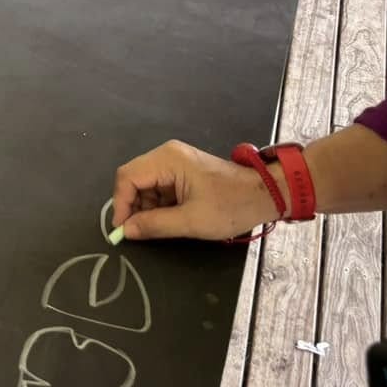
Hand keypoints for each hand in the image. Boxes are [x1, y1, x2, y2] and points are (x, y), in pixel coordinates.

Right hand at [111, 140, 278, 242]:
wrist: (266, 196)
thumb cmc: (230, 206)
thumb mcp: (191, 222)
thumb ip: (154, 225)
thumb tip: (125, 231)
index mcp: (167, 160)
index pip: (127, 177)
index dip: (120, 204)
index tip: (123, 230)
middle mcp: (166, 154)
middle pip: (134, 179)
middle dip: (133, 206)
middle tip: (138, 232)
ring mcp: (175, 161)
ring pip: (145, 184)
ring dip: (146, 207)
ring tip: (158, 227)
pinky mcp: (182, 171)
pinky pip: (159, 186)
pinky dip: (158, 204)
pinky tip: (168, 219)